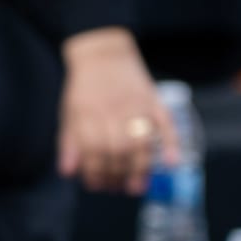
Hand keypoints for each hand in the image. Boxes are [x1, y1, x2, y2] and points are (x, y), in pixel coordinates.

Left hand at [57, 27, 178, 195]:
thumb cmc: (84, 87)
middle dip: (117, 175)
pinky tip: (171, 164)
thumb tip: (68, 173)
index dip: (94, 172)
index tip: (96, 185)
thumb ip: (69, 142)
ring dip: (140, 169)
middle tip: (115, 188)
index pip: (93, 151)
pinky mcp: (153, 100)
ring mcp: (136, 105)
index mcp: (87, 113)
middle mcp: (112, 110)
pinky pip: (166, 123)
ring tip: (136, 187)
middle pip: (118, 150)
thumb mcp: (69, 112)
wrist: (103, 53)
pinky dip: (171, 144)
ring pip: (141, 142)